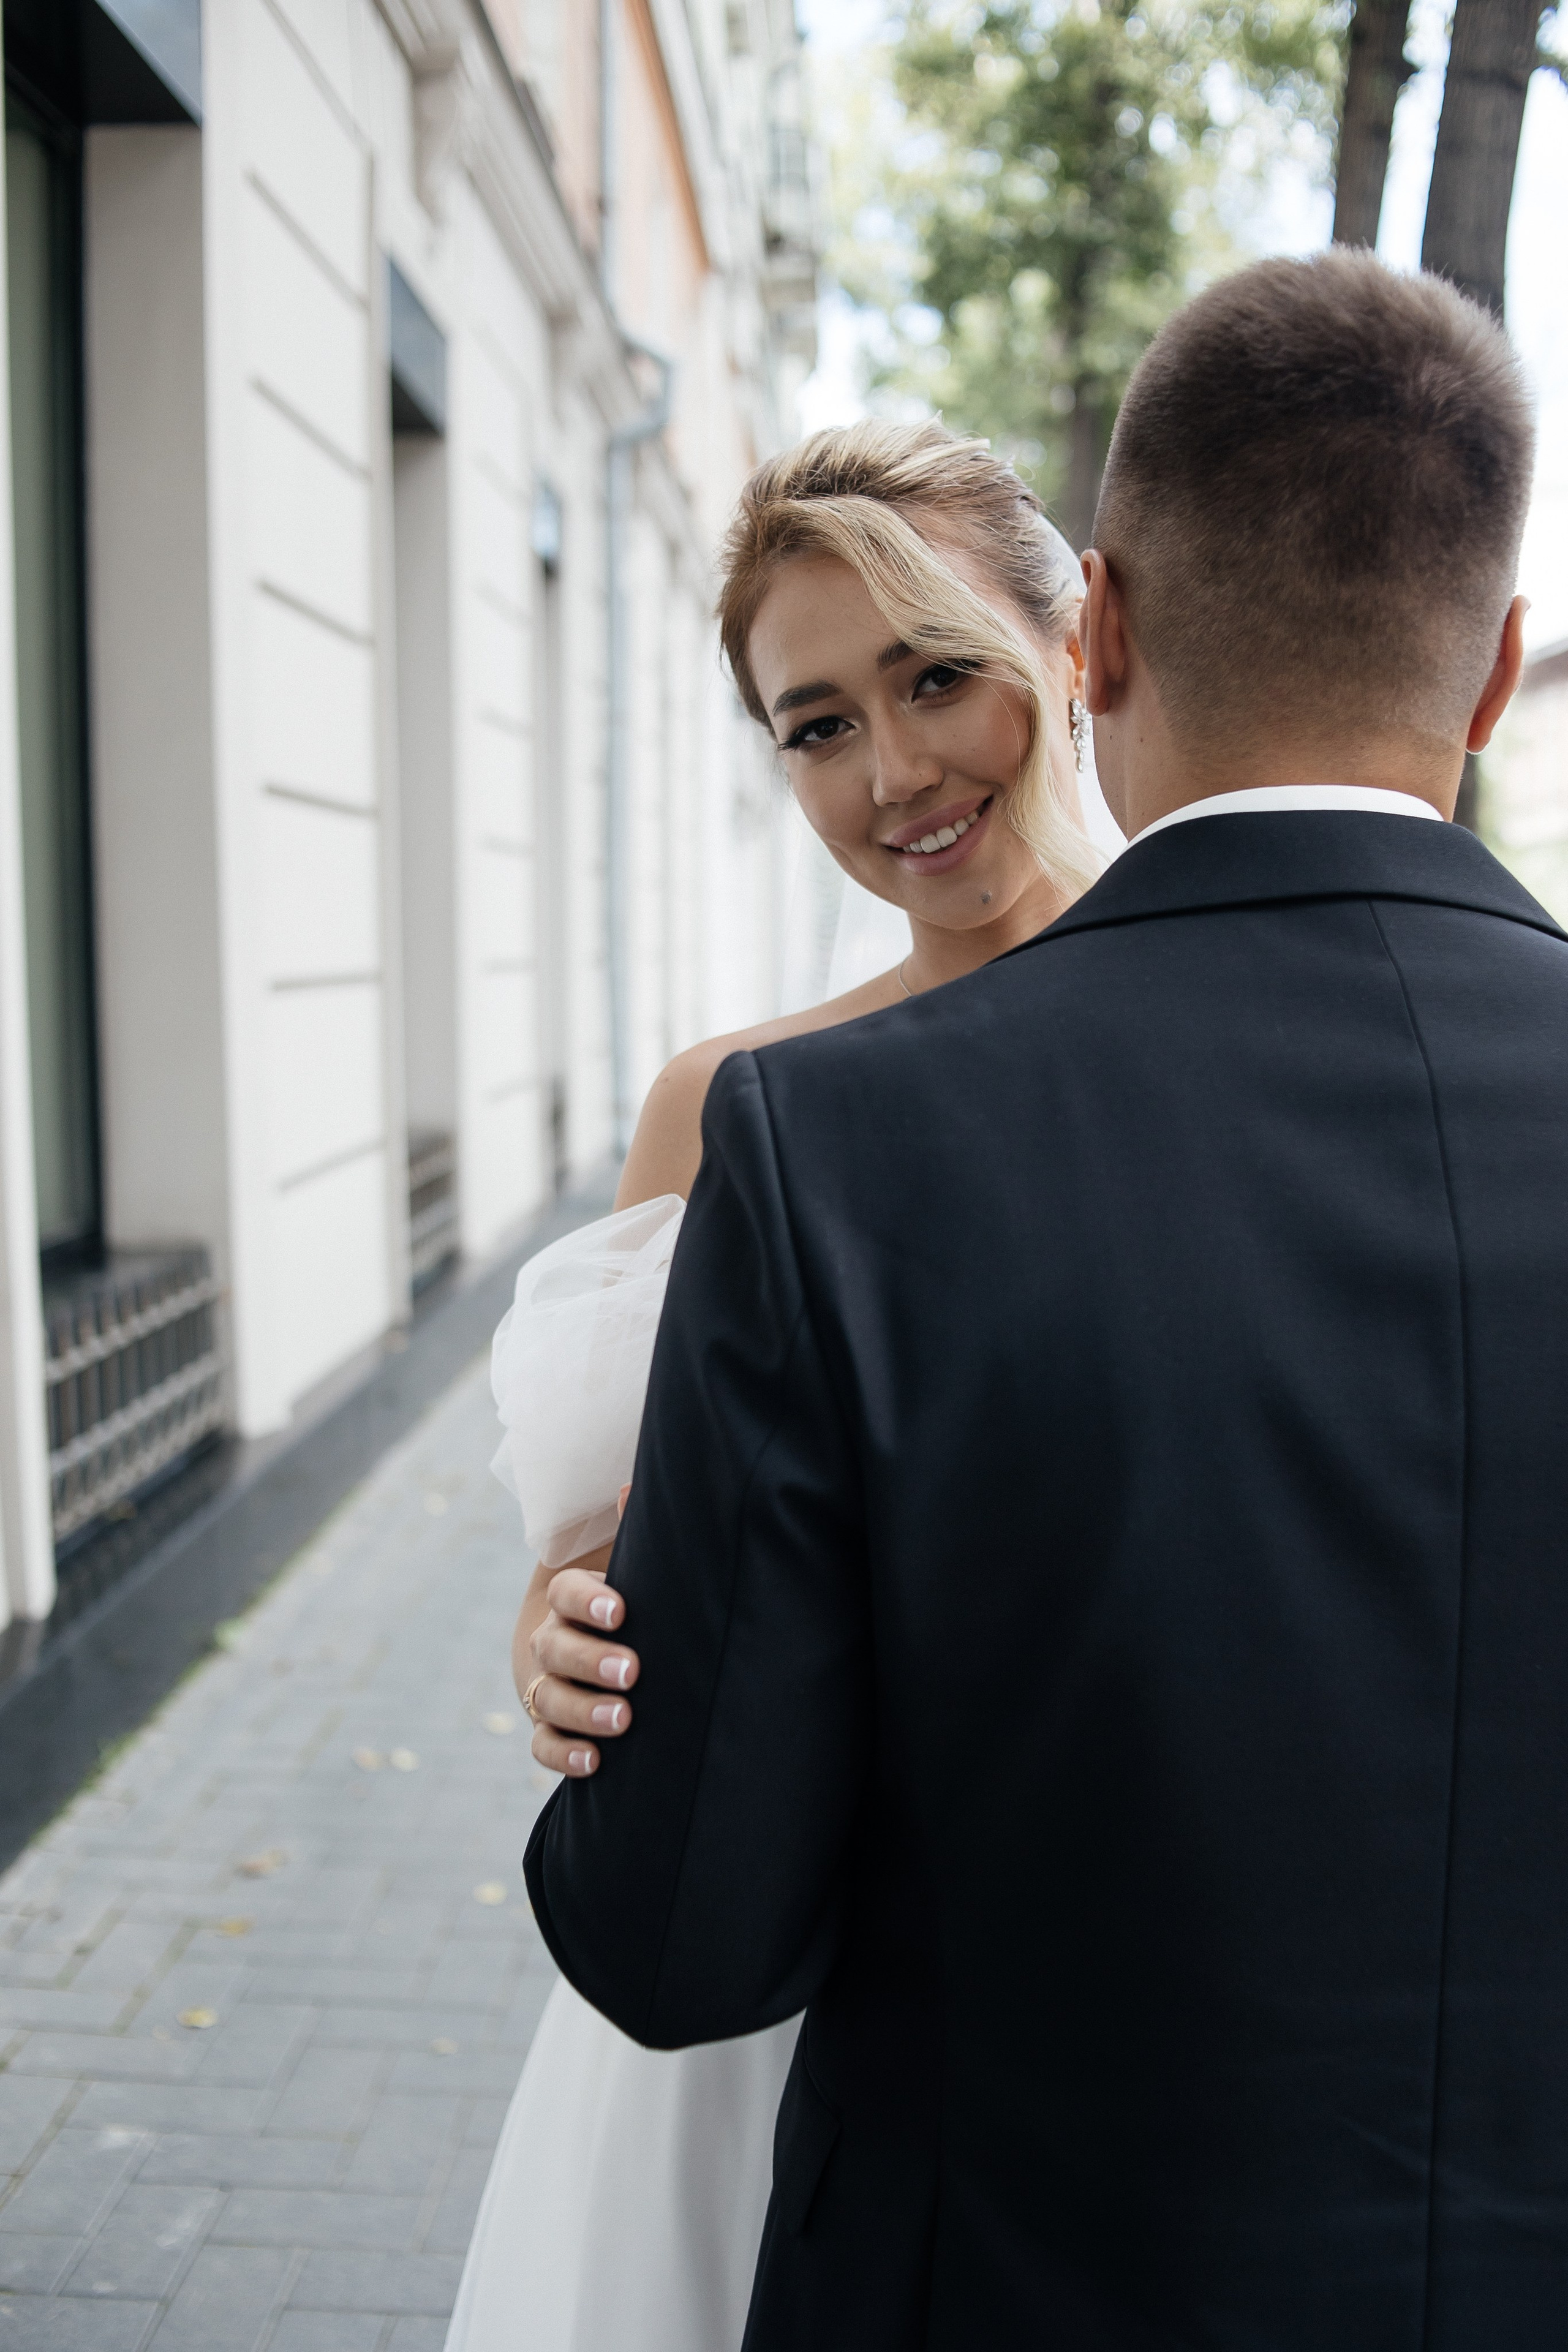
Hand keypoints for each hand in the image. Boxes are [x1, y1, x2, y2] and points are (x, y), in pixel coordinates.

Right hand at [526, 1489, 637, 1777]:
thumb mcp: (623, 1558)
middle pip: (556, 1649)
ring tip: (623, 1719)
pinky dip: (564, 1756)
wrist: (583, 1636)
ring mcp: (544, 1685)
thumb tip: (631, 1485)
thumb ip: (629, 1527)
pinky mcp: (547, 1726)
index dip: (588, 1601)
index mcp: (566, 1596)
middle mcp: (549, 1640)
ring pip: (550, 1700)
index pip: (565, 1594)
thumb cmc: (619, 1591)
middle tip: (632, 1671)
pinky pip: (544, 1746)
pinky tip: (594, 1764)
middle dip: (591, 1661)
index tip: (621, 1611)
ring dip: (583, 1711)